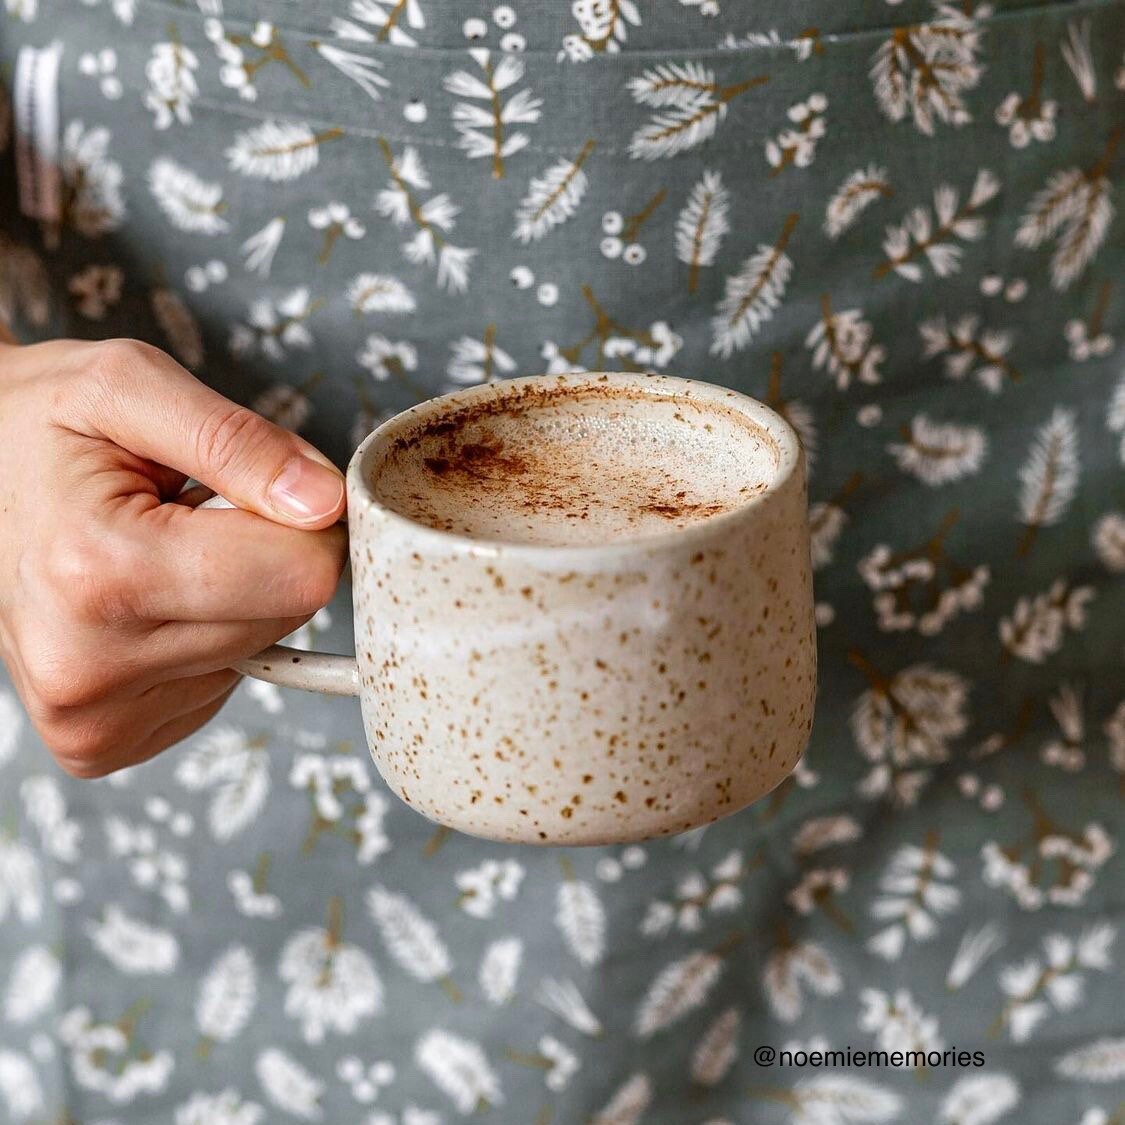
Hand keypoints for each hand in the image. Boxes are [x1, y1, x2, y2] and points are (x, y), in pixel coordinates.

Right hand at [0, 336, 347, 776]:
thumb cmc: (35, 425)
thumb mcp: (127, 385)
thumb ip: (238, 440)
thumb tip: (327, 504)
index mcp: (99, 572)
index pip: (303, 576)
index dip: (302, 517)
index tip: (245, 485)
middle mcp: (89, 667)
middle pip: (287, 616)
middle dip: (264, 554)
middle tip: (187, 513)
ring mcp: (90, 718)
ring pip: (259, 652)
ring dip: (232, 596)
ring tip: (152, 551)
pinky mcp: (99, 742)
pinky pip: (219, 685)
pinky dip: (202, 637)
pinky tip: (141, 598)